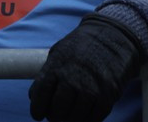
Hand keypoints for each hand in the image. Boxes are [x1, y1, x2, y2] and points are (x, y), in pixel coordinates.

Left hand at [29, 14, 143, 121]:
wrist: (112, 35)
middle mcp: (72, 78)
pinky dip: (89, 119)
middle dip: (55, 117)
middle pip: (58, 110)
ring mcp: (91, 87)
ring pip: (76, 117)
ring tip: (70, 116)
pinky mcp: (108, 94)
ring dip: (71, 120)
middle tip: (56, 116)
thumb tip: (35, 96)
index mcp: (56, 66)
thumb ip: (47, 73)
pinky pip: (95, 117)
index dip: (37, 109)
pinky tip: (85, 115)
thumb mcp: (59, 52)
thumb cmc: (82, 45)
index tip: (38, 115)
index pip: (41, 95)